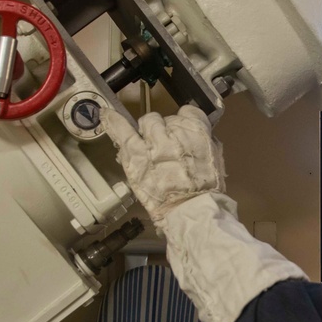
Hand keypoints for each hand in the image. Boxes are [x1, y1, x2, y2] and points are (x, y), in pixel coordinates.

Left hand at [103, 105, 225, 224]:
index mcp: (197, 130)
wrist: (190, 209)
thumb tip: (195, 136)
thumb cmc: (207, 189)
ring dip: (149, 131)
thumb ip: (204, 142)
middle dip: (167, 130)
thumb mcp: (214, 159)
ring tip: (150, 145)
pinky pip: (123, 131)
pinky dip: (114, 122)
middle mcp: (174, 129)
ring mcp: (153, 141)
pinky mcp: (135, 154)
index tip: (184, 134)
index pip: (189, 113)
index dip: (186, 123)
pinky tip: (106, 114)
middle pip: (166, 119)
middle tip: (168, 148)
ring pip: (148, 121)